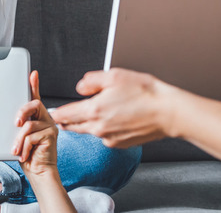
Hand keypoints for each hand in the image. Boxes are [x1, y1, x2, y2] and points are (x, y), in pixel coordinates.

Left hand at [13, 70, 58, 177]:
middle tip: (15, 123)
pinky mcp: (52, 135)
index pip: (35, 98)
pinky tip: (24, 155)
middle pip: (34, 104)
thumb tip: (11, 120)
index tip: (32, 74)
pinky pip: (32, 136)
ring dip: (19, 139)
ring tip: (16, 150)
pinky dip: (24, 147)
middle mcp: (45, 119)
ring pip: (29, 124)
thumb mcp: (18, 138)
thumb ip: (18, 127)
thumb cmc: (27, 156)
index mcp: (37, 117)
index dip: (34, 85)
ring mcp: (50, 126)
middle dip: (22, 111)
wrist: (38, 173)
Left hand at [51, 68, 180, 147]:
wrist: (168, 113)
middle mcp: (98, 128)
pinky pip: (104, 136)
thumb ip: (91, 81)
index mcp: (94, 110)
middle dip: (67, 120)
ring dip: (87, 123)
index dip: (56, 112)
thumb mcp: (114, 76)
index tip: (52, 111)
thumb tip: (80, 88)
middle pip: (73, 127)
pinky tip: (114, 118)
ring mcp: (109, 138)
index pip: (65, 115)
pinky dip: (103, 129)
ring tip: (95, 111)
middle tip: (64, 114)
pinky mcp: (119, 144)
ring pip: (89, 131)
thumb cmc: (145, 92)